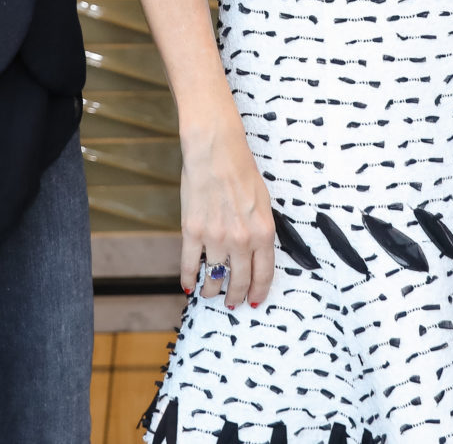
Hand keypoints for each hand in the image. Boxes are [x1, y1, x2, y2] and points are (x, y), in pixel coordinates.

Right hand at [178, 120, 275, 309]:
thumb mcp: (263, 202)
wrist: (215, 150)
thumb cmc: (241, 170)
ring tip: (210, 294)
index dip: (259, 292)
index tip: (254, 301)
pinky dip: (188, 278)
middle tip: (232, 302)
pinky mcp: (193, 231)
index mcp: (263, 231)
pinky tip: (189, 284)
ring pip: (214, 277)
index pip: (263, 274)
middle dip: (236, 296)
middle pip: (240, 281)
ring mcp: (216, 237)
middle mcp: (242, 239)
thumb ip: (260, 230)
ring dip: (212, 291)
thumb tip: (255, 254)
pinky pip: (190, 264)